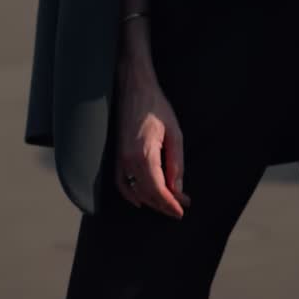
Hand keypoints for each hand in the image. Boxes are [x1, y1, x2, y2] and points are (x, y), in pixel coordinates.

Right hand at [114, 53, 192, 217]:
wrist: (134, 88)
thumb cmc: (156, 107)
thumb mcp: (175, 133)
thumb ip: (176, 163)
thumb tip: (178, 190)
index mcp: (145, 154)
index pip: (158, 190)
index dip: (170, 204)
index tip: (183, 210)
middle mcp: (129, 160)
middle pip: (147, 194)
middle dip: (164, 204)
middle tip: (181, 207)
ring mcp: (120, 159)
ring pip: (134, 191)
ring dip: (151, 202)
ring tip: (168, 205)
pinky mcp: (116, 155)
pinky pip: (121, 183)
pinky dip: (130, 195)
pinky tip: (141, 201)